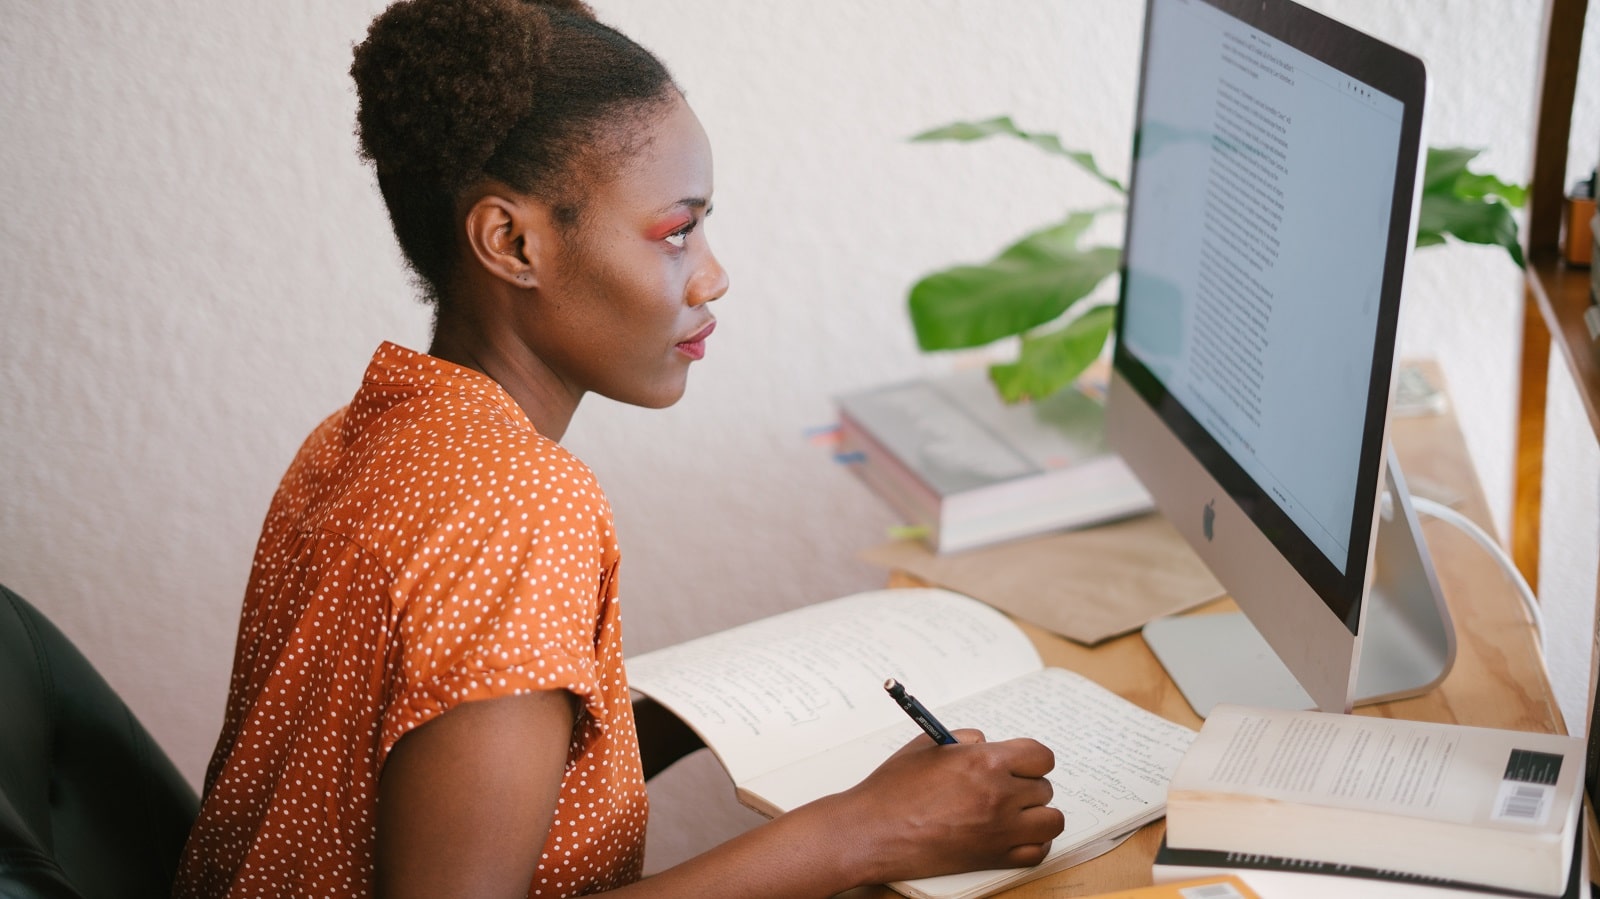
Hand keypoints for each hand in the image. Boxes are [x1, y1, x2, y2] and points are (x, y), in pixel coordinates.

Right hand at [830, 728, 1064, 885]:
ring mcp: (1000, 830)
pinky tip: (1017, 834)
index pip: (1041, 756)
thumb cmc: (893, 790)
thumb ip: (965, 739)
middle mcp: (999, 795)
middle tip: (1004, 787)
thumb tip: (986, 743)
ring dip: (1037, 814)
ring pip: (1051, 820)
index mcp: (985, 762)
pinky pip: (1038, 851)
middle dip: (1026, 784)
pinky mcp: (993, 858)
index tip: (1020, 763)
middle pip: (1044, 787)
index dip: (1031, 758)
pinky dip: (1034, 842)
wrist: (873, 831)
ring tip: (1016, 812)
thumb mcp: (927, 745)